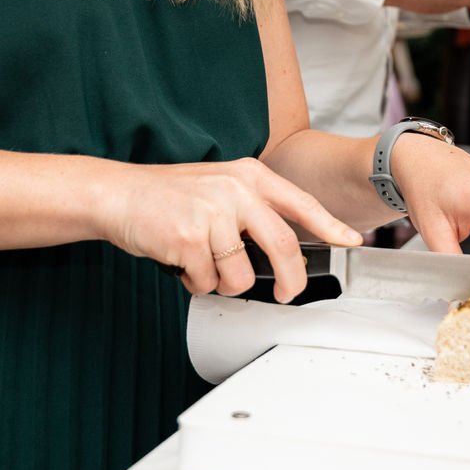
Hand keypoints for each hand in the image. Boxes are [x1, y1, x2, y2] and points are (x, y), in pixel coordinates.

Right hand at [93, 157, 362, 302]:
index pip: (300, 204)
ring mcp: (213, 213)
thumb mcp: (218, 187)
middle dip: (290, 282)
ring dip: (222, 282)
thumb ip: (251, 210)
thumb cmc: (167, 196)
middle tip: (284, 293)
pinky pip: (207, 282)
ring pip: (241, 275)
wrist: (118, 194)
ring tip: (201, 263)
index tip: (352, 241)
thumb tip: (284, 251)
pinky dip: (195, 282)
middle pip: (283, 247)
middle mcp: (235, 190)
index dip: (330, 226)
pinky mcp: (190, 238)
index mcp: (248, 175)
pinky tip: (180, 261)